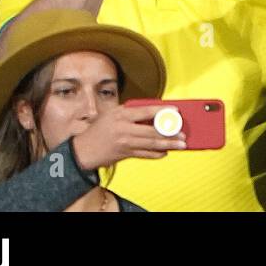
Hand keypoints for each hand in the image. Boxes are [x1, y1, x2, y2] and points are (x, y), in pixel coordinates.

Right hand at [70, 103, 186, 170]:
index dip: (163, 111)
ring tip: (181, 145)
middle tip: (183, 134)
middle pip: (152, 131)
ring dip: (168, 145)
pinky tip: (166, 152)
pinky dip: (156, 154)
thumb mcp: (113, 114)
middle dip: (170, 133)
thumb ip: (131, 111)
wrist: (83, 150)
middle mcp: (124, 129)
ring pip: (151, 144)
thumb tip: (154, 112)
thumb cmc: (99, 129)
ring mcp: (125, 143)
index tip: (176, 110)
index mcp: (122, 115)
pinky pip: (144, 154)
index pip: (146, 111)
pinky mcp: (125, 154)